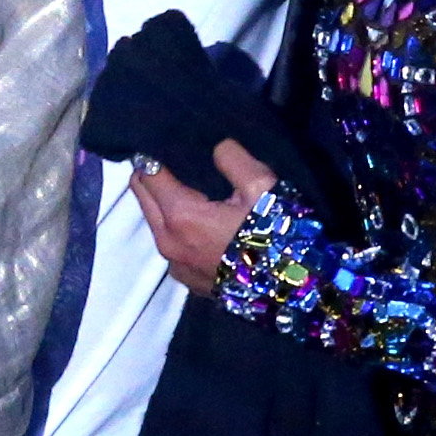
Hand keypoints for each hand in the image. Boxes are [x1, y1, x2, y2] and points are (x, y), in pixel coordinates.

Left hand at [131, 141, 276, 297]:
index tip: (167, 143)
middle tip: (176, 162)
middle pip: (143, 197)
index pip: (146, 174)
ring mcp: (175, 265)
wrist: (292, 291)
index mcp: (180, 215)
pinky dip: (179, 230)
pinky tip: (205, 225)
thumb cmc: (277, 236)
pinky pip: (172, 245)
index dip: (153, 154)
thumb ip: (232, 158)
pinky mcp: (187, 281)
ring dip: (166, 205)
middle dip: (152, 177)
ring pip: (155, 223)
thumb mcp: (261, 186)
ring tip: (194, 193)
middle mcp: (168, 242)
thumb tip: (216, 147)